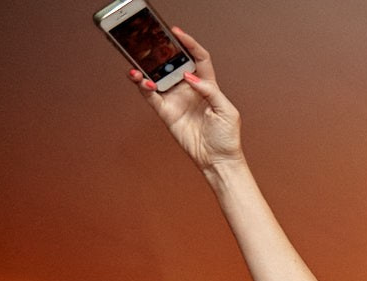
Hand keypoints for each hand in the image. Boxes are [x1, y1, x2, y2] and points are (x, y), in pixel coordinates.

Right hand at [127, 28, 240, 170]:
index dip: (190, 44)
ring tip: (139, 63)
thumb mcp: (227, 111)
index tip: (177, 33)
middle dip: (162, 52)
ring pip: (158, 77)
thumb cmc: (227, 137)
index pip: (198, 58)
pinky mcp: (166, 111)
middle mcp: (190, 89)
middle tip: (151, 43)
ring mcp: (176, 99)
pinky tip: (140, 79)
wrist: (218, 160)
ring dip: (147, 68)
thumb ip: (210, 90)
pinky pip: (150, 94)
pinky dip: (143, 85)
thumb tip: (189, 77)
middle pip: (174, 63)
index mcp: (208, 85)